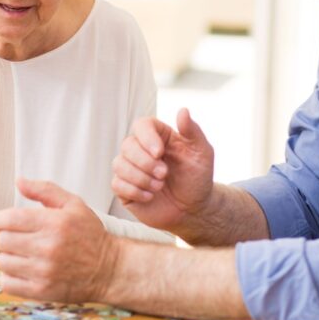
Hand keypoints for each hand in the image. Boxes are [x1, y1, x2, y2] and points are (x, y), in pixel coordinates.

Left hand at [0, 179, 118, 301]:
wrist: (109, 269)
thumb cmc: (90, 235)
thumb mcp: (73, 204)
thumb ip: (45, 190)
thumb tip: (19, 181)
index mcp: (55, 223)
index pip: (11, 219)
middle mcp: (48, 247)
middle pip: (3, 241)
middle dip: (7, 237)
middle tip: (20, 238)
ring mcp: (45, 272)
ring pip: (4, 262)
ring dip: (10, 257)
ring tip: (25, 255)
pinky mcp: (42, 291)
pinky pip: (8, 284)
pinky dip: (10, 277)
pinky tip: (23, 271)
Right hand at [111, 108, 213, 231]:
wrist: (193, 209)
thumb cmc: (197, 178)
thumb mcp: (202, 153)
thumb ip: (193, 131)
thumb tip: (183, 111)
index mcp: (159, 136)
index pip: (142, 125)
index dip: (146, 137)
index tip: (159, 152)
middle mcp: (141, 150)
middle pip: (127, 145)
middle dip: (145, 163)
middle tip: (164, 174)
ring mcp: (131, 169)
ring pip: (119, 165)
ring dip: (141, 178)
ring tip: (159, 187)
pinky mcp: (124, 188)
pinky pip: (117, 184)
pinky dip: (134, 191)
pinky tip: (150, 197)